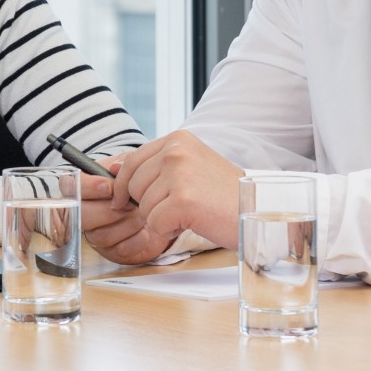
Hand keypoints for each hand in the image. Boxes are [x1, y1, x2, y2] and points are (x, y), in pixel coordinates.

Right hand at [76, 152, 174, 263]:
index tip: (109, 185)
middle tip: (130, 204)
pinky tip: (146, 229)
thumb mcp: (132, 167)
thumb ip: (125, 165)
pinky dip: (139, 237)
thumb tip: (116, 168)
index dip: (89, 188)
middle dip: (109, 210)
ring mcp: (95, 235)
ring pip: (101, 235)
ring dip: (128, 223)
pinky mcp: (111, 252)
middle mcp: (84, 214)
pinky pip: (121, 249)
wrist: (157, 208)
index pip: (71, 187)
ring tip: (142, 213)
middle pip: (82, 216)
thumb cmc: (137, 185)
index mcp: (83, 188)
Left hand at [108, 131, 242, 251]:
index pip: (131, 161)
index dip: (124, 185)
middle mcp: (176, 151)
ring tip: (191, 212)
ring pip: (143, 207)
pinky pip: (155, 223)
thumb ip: (154, 165)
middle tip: (178, 207)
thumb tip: (111, 167)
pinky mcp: (183, 199)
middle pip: (133, 186)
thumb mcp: (189, 167)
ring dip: (162, 218)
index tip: (123, 200)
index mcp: (177, 140)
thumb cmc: (224, 194)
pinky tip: (192, 222)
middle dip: (148, 204)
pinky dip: (169, 230)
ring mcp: (179, 174)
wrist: (259, 209)